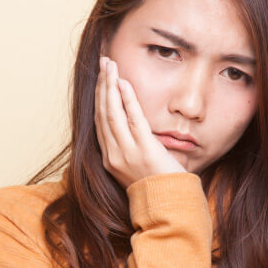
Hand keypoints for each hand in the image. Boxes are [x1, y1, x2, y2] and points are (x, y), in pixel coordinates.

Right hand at [94, 55, 186, 189]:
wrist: (169, 205)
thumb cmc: (157, 185)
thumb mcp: (135, 166)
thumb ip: (129, 146)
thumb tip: (131, 124)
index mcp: (109, 158)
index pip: (99, 120)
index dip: (99, 96)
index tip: (101, 77)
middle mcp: (113, 154)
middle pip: (102, 112)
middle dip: (102, 85)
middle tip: (104, 62)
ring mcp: (127, 152)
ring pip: (112, 113)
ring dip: (110, 87)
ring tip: (110, 66)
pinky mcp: (144, 149)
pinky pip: (133, 120)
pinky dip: (127, 100)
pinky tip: (124, 84)